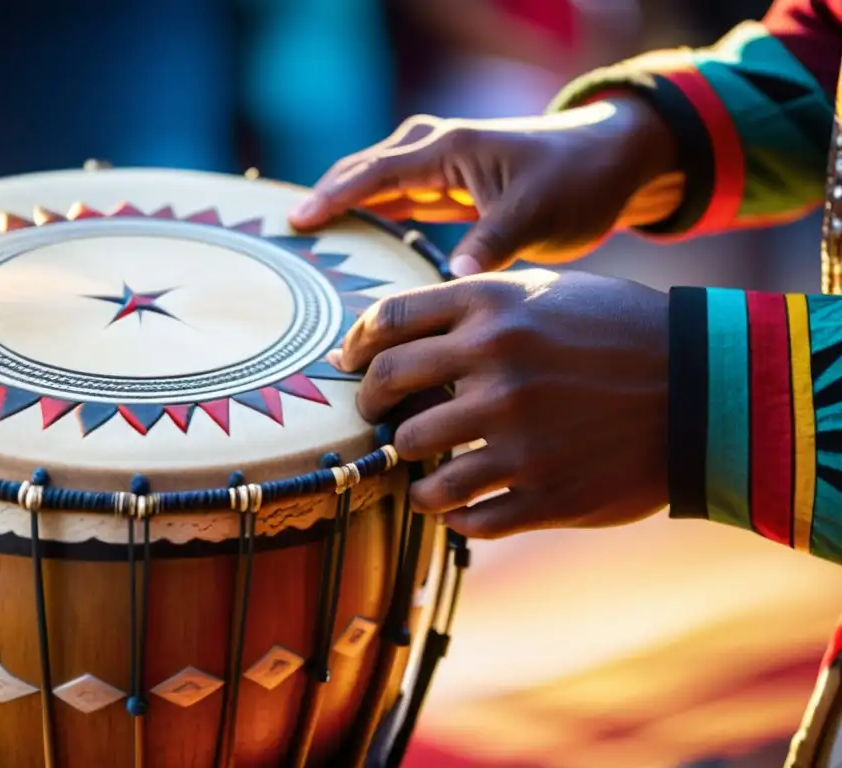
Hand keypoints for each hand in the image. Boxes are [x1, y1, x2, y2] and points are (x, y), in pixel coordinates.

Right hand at [290, 99, 682, 275]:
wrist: (611, 161)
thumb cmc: (577, 182)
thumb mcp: (537, 214)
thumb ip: (492, 243)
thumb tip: (450, 279)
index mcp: (451, 148)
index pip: (380, 171)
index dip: (337, 195)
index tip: (301, 219)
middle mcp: (440, 149)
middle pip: (369, 167)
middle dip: (329, 192)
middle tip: (290, 225)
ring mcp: (445, 165)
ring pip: (381, 179)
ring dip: (348, 199)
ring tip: (311, 228)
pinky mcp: (453, 184)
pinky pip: (401, 194)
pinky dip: (375, 209)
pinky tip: (358, 232)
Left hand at [331, 270, 669, 538]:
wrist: (707, 390)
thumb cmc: (621, 333)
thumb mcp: (550, 291)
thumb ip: (478, 304)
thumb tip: (406, 330)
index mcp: (494, 308)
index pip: (388, 321)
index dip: (356, 344)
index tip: (350, 363)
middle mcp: (497, 368)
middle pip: (388, 392)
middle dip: (371, 406)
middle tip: (377, 416)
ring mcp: (519, 435)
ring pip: (419, 466)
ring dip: (411, 471)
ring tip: (422, 473)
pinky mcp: (544, 493)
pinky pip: (467, 517)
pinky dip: (454, 514)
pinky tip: (462, 505)